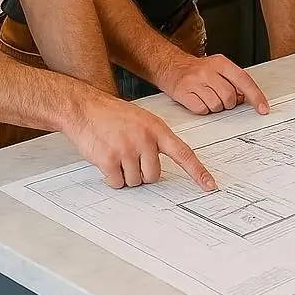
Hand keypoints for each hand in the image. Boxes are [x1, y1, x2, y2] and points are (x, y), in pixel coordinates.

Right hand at [65, 90, 215, 190]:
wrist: (85, 108)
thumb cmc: (113, 115)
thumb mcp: (142, 119)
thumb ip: (155, 139)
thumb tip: (161, 165)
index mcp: (157, 128)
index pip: (183, 153)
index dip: (198, 172)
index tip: (210, 185)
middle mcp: (145, 139)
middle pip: (154, 176)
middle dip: (141, 173)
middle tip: (129, 157)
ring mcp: (127, 149)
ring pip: (134, 182)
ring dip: (125, 175)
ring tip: (116, 154)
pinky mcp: (109, 159)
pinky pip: (117, 183)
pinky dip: (111, 177)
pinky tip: (106, 160)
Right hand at [162, 53, 269, 115]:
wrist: (171, 65)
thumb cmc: (198, 70)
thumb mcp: (218, 68)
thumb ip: (234, 80)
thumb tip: (247, 98)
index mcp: (221, 63)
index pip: (244, 80)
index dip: (255, 96)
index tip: (263, 109)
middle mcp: (208, 71)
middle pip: (230, 97)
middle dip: (228, 102)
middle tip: (220, 96)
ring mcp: (195, 81)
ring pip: (216, 106)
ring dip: (215, 106)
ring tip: (207, 96)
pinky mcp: (184, 93)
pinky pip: (202, 110)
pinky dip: (203, 109)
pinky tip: (198, 99)